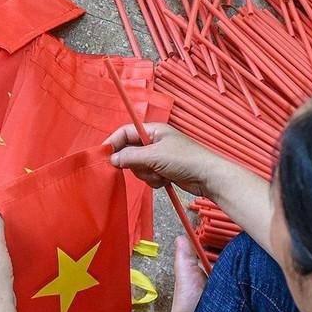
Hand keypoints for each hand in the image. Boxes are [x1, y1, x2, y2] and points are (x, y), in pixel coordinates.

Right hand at [105, 123, 226, 197]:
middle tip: (146, 168)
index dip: (113, 143)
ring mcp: (159, 157)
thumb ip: (131, 156)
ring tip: (161, 174)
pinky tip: (166, 180)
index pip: (125, 132)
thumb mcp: (155, 156)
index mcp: (153, 130)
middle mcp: (154, 141)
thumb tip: (112, 159)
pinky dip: (154, 180)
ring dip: (147, 174)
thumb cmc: (184, 160)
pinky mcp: (163, 170)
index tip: (104, 156)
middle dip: (136, 164)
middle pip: (130, 152)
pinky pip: (148, 176)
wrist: (208, 177)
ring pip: (138, 167)